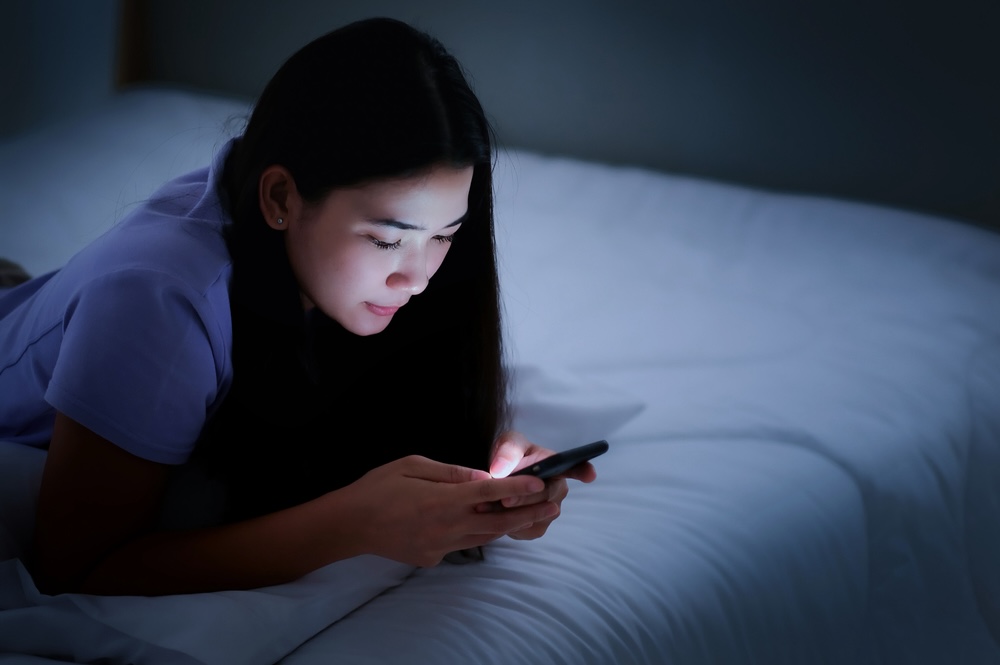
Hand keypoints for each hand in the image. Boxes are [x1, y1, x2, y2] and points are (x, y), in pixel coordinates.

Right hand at [341, 455, 558, 566]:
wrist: (349, 526)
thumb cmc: (378, 488)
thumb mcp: (413, 465)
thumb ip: (451, 473)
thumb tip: (483, 476)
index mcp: (442, 501)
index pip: (490, 492)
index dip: (518, 487)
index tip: (541, 482)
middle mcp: (446, 527)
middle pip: (497, 522)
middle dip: (528, 513)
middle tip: (554, 505)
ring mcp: (440, 546)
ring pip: (484, 537)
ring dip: (508, 526)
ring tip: (532, 515)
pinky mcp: (432, 559)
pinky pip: (463, 544)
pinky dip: (479, 532)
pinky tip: (487, 523)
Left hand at [485, 431, 596, 539]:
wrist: (497, 480)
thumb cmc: (510, 456)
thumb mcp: (508, 444)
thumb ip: (507, 452)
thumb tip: (500, 469)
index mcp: (557, 465)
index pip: (577, 468)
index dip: (584, 471)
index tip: (590, 475)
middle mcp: (558, 489)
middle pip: (547, 497)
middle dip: (525, 498)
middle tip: (505, 500)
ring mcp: (550, 511)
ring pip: (534, 516)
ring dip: (511, 514)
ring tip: (485, 506)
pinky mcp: (536, 527)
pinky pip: (523, 530)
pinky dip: (505, 524)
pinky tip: (490, 515)